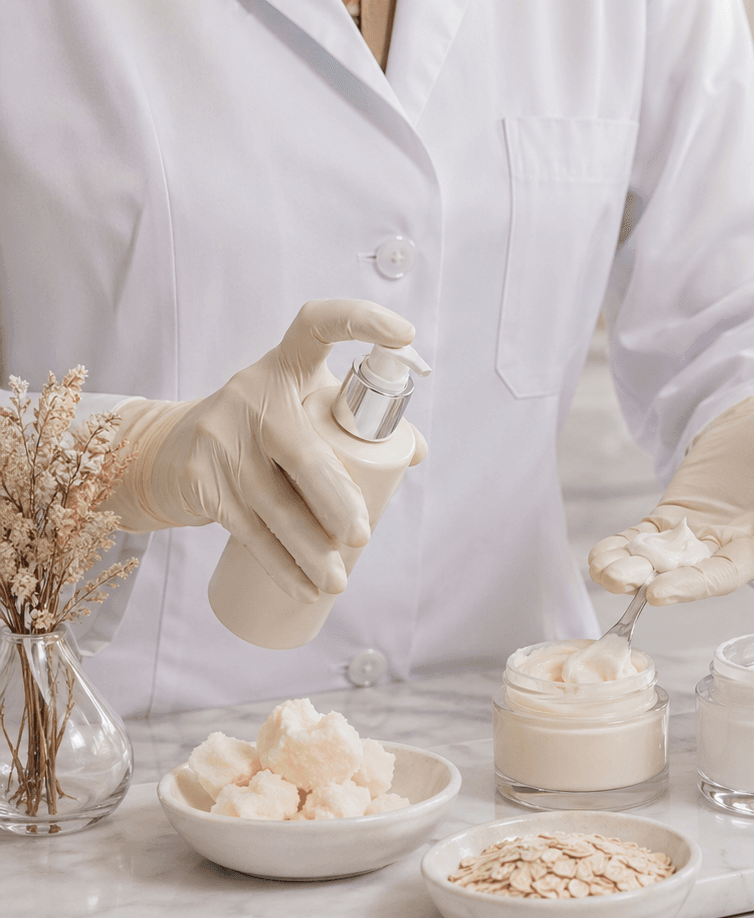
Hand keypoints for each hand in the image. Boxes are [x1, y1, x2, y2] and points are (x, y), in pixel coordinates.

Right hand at [103, 299, 418, 602]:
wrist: (164, 451)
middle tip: (361, 536)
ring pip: (274, 505)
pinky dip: (280, 566)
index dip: (360, 320)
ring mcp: (219, 438)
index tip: (405, 334)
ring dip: (310, 551)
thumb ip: (353, 424)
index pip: (318, 325)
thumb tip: (416, 452)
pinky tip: (305, 589)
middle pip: (302, 452)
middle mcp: (251, 394)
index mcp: (285, 366)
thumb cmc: (261, 428)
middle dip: (334, 500)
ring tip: (338, 580)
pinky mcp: (198, 480)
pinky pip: (248, 531)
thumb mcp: (300, 410)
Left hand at [589, 394, 753, 604]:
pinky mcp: (674, 518)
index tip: (661, 592)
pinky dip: (621, 548)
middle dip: (652, 581)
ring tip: (602, 571)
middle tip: (621, 582)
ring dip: (629, 570)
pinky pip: (643, 539)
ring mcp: (696, 537)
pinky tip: (600, 556)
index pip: (727, 573)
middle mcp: (728, 550)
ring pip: (659, 562)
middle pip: (687, 574)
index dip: (694, 585)